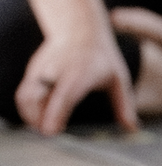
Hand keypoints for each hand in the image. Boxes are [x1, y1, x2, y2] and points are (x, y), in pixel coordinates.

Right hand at [14, 26, 137, 135]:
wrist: (78, 30)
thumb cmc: (102, 58)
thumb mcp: (119, 78)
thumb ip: (124, 105)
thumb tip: (133, 129)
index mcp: (80, 73)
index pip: (64, 96)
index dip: (56, 113)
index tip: (50, 131)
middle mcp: (56, 71)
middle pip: (38, 97)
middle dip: (38, 118)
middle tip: (48, 135)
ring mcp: (41, 70)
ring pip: (26, 97)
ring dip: (31, 116)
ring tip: (43, 129)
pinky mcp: (32, 72)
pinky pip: (23, 94)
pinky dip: (26, 110)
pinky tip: (37, 121)